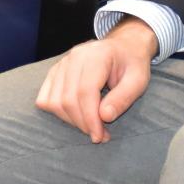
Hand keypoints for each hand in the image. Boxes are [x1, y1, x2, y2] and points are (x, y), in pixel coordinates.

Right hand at [35, 18, 157, 141]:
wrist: (123, 46)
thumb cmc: (132, 64)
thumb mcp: (138, 80)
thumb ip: (123, 98)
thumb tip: (104, 117)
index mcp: (97, 55)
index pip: (85, 92)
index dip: (90, 118)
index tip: (100, 137)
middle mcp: (75, 57)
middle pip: (68, 99)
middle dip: (82, 124)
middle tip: (100, 135)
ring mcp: (62, 63)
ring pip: (54, 101)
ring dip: (70, 120)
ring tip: (90, 125)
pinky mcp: (55, 71)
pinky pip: (45, 98)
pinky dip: (57, 112)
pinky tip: (76, 116)